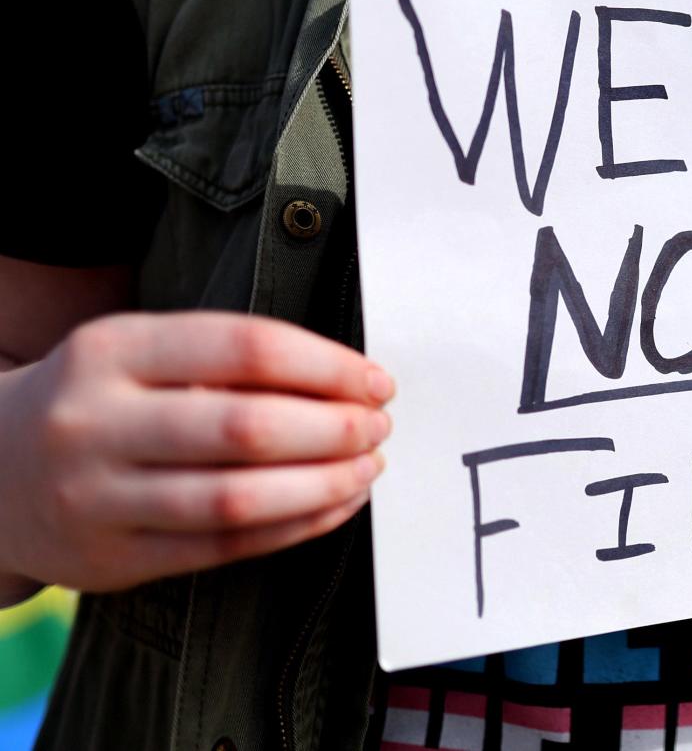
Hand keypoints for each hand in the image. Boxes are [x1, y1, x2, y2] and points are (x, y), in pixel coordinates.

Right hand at [0, 312, 394, 593]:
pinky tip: (334, 505)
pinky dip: (297, 526)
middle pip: (247, 428)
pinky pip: (227, 545)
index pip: (247, 347)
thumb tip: (347, 380)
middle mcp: (96, 422)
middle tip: (378, 426)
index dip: (328, 366)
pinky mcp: (113, 560)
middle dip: (335, 429)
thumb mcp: (137, 351)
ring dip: (325, 484)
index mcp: (111, 349)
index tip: (375, 380)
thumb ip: (225, 358)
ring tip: (368, 468)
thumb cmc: (97, 398)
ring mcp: (98, 498)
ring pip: (239, 498)